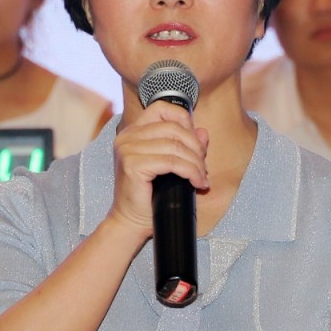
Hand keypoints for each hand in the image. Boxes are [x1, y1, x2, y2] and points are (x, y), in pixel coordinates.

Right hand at [107, 100, 209, 236]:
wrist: (130, 221)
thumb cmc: (149, 195)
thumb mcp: (170, 165)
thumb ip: (184, 145)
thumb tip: (203, 132)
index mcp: (132, 131)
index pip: (162, 108)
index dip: (184, 120)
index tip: (195, 143)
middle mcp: (127, 136)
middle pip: (173, 127)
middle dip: (195, 147)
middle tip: (203, 166)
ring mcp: (127, 149)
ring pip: (175, 146)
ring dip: (196, 163)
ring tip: (201, 177)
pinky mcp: (132, 164)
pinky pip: (172, 162)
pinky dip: (191, 172)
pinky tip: (197, 183)